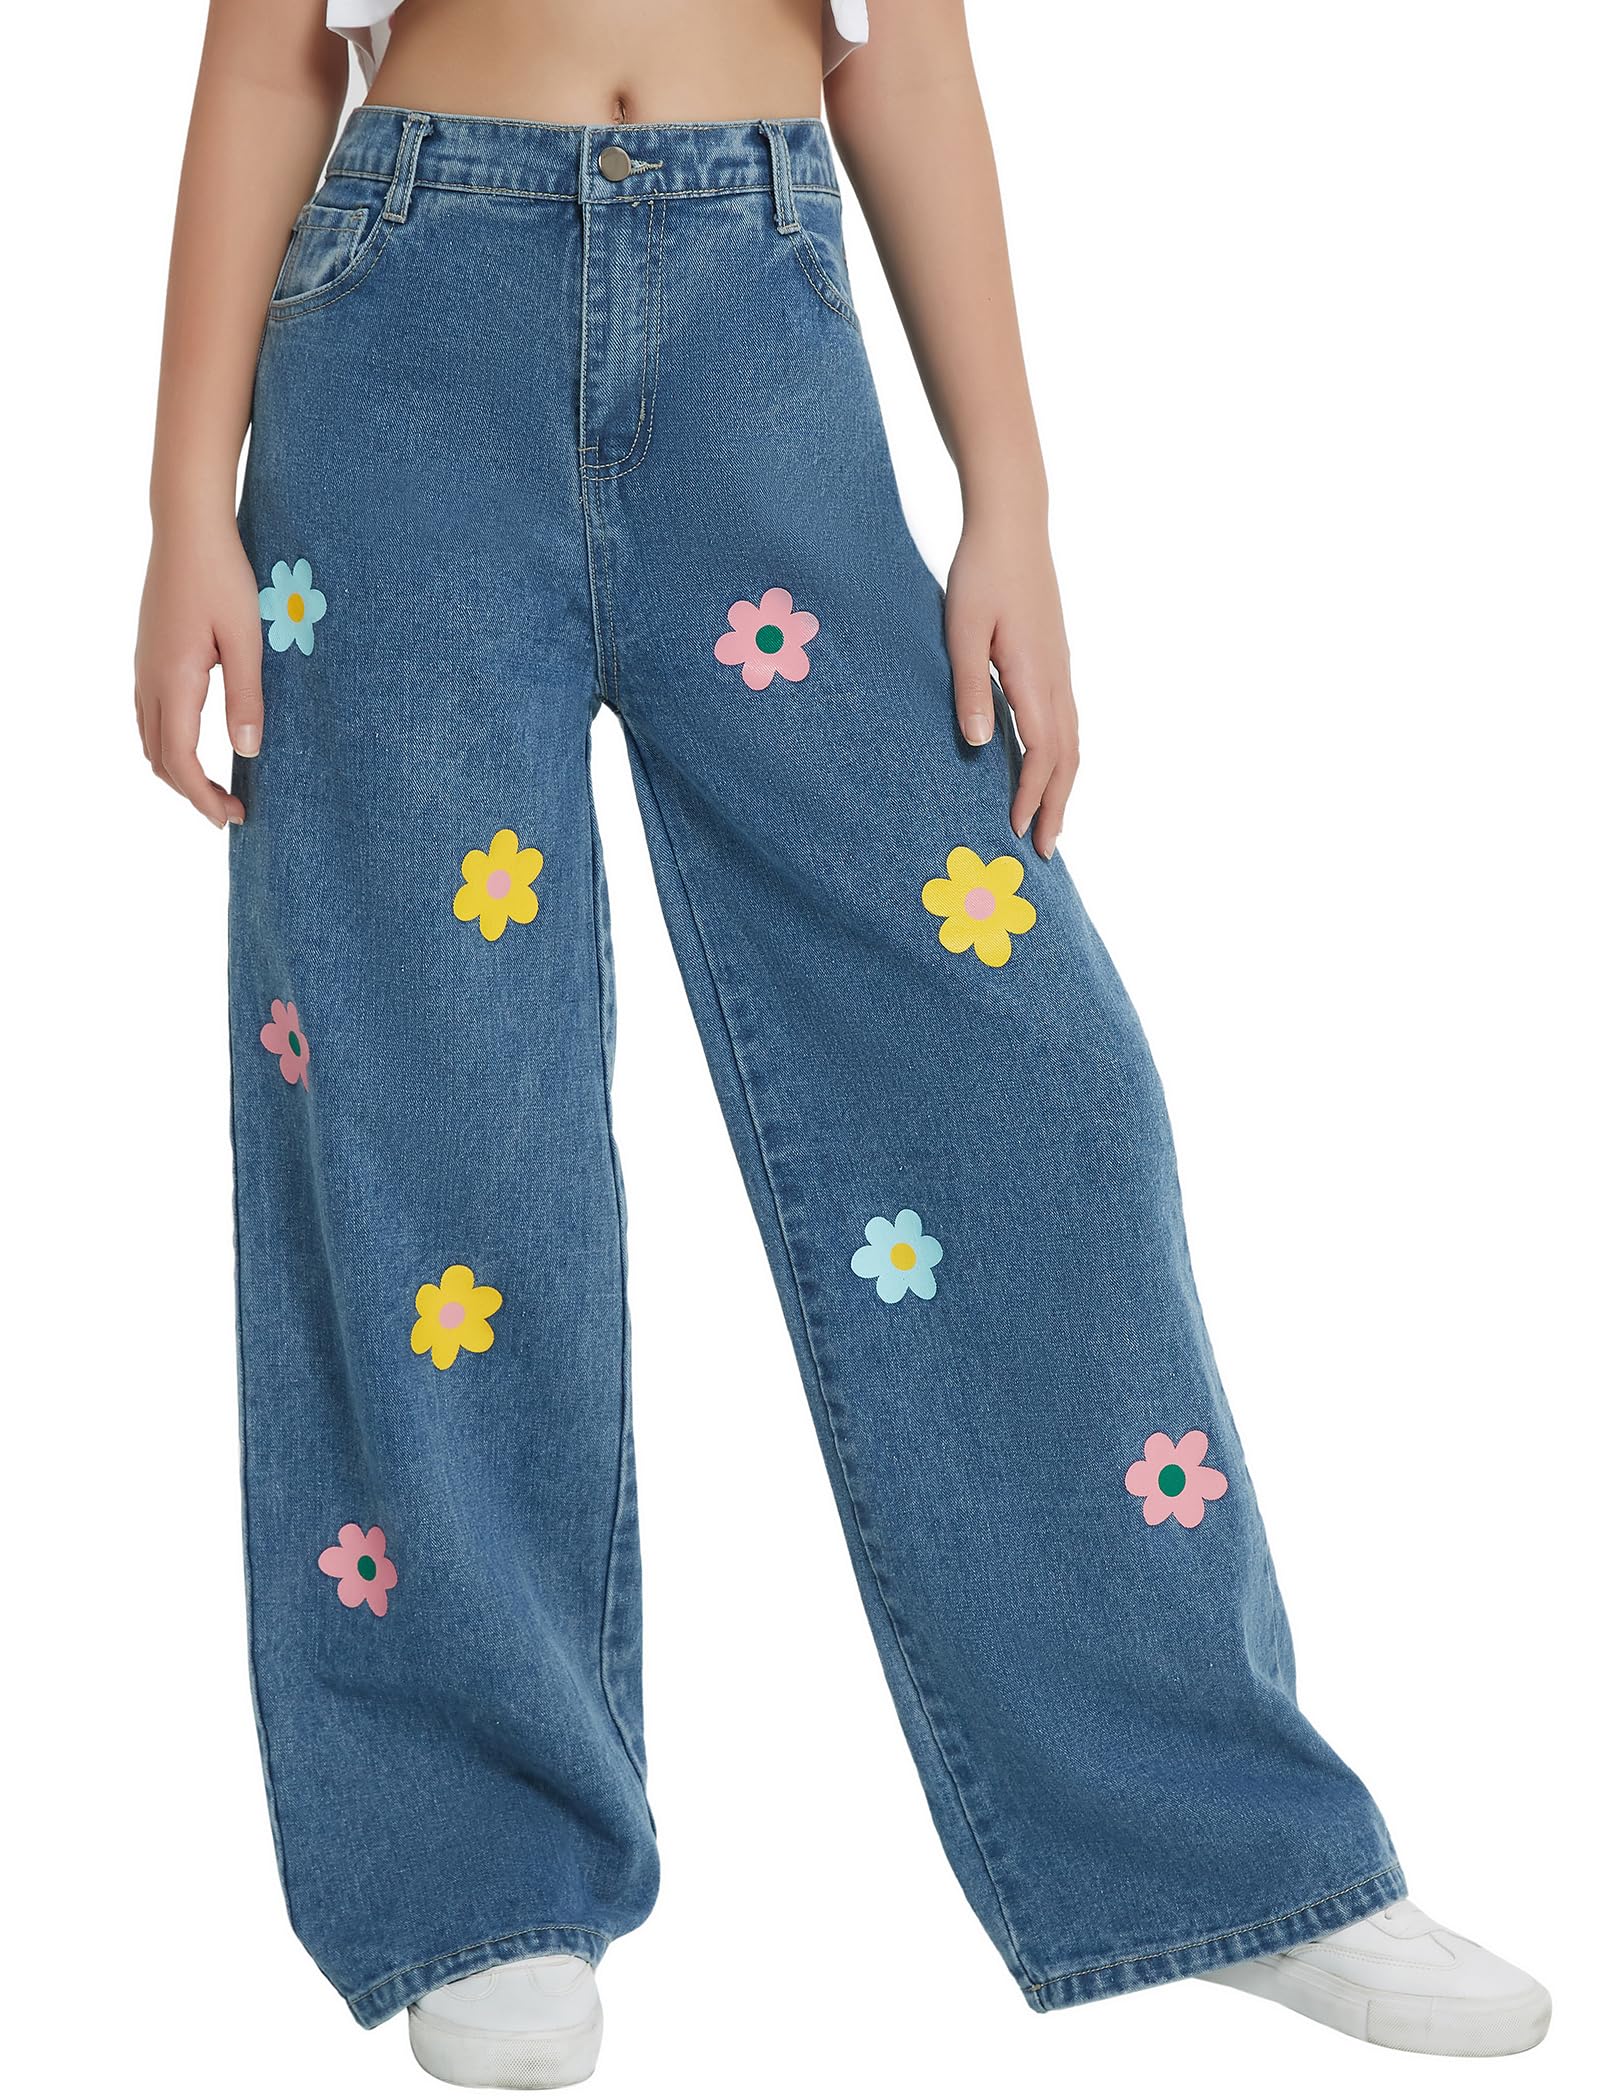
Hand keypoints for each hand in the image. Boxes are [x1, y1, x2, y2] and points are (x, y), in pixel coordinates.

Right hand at [134, 519, 262, 826]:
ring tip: (216, 785)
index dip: (204, 798)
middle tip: (231, 810)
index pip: (180, 761)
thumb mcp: (247, 638)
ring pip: (150, 738)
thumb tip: (248, 752)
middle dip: (192, 792)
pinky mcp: (148, 654)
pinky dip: (169, 743)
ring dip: (178, 770)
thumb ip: (247, 696)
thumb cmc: (223, 576)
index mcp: (174, 681)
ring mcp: (144, 666)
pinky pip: (150, 715)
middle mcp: (149, 679)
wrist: (188, 527)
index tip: (233, 817)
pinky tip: (198, 742)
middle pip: (159, 759)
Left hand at [944, 517, 1079, 856]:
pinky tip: (1047, 766)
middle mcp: (1056, 678)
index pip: (1042, 753)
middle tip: (1046, 851)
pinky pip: (1066, 721)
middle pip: (1066, 757)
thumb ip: (969, 687)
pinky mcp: (1054, 660)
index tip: (1019, 832)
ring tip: (1051, 820)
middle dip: (1057, 806)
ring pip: (1072, 741)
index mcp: (1034, 675)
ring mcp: (1060, 669)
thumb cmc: (981, 572)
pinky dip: (1061, 756)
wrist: (1013, 524)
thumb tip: (979, 746)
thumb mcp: (962, 629)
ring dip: (1063, 785)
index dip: (1033, 796)